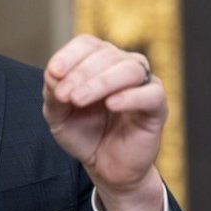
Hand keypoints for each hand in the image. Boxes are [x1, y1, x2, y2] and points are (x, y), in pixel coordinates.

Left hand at [42, 35, 166, 210]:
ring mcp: (143, 84)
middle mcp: (122, 65)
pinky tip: (111, 104)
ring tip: (79, 100)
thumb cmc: (83, 133)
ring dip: (101, 82)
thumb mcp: (58, 115)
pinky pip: (151, 93)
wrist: (105, 166)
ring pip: (129, 69)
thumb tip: (52, 74)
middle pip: (106, 54)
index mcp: (98, 61)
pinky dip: (130, 96)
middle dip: (81, 74)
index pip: (87, 44)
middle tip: (65, 96)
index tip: (54, 73)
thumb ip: (53, 93)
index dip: (69, 55)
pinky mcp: (158, 106)